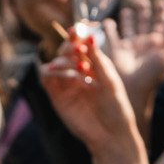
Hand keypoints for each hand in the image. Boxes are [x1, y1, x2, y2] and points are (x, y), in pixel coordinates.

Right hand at [41, 30, 141, 162]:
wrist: (110, 135)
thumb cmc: (117, 108)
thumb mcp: (110, 81)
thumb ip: (98, 60)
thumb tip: (91, 35)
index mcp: (95, 66)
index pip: (82, 45)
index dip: (78, 35)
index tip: (77, 28)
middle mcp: (79, 73)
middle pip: (66, 51)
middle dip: (70, 45)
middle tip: (77, 47)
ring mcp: (67, 84)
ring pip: (55, 62)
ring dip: (62, 58)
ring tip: (76, 64)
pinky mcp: (56, 97)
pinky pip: (46, 78)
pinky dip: (50, 71)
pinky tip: (62, 73)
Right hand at [109, 0, 163, 122]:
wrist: (134, 90)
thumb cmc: (153, 74)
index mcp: (157, 44)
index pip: (161, 24)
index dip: (161, 13)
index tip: (161, 2)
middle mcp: (143, 43)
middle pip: (143, 23)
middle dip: (143, 12)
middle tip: (142, 1)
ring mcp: (129, 46)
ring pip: (128, 27)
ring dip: (128, 18)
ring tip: (128, 9)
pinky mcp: (116, 50)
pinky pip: (111, 35)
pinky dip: (109, 27)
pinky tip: (109, 21)